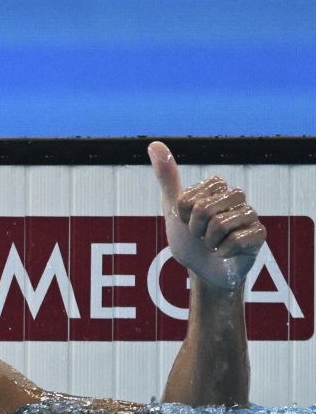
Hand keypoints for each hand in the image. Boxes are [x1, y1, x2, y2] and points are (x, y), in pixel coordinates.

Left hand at [149, 141, 265, 289]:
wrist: (202, 270)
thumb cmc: (189, 239)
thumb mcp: (173, 207)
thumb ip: (166, 176)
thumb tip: (154, 143)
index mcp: (217, 187)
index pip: (191, 197)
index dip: (183, 214)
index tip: (188, 221)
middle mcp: (237, 197)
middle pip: (206, 208)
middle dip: (195, 228)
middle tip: (201, 235)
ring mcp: (250, 215)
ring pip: (221, 223)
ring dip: (209, 240)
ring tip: (214, 243)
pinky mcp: (259, 234)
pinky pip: (238, 240)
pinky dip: (223, 251)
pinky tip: (227, 252)